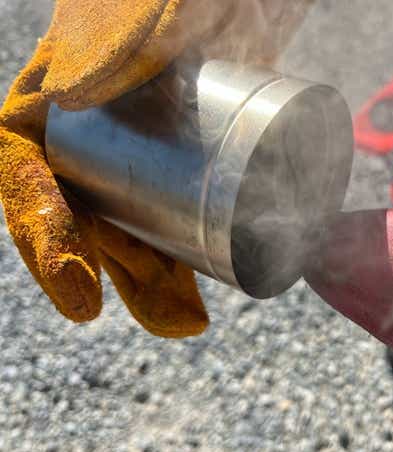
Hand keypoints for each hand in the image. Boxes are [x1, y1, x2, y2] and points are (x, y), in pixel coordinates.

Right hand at [0, 0, 311, 336]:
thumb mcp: (154, 6)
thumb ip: (120, 31)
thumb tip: (68, 95)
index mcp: (53, 99)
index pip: (25, 173)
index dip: (42, 232)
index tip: (78, 286)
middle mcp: (89, 133)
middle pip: (85, 216)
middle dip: (115, 274)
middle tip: (166, 317)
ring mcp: (139, 151)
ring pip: (131, 227)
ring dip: (153, 282)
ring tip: (188, 320)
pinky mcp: (185, 161)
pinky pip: (175, 217)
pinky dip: (189, 258)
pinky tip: (207, 296)